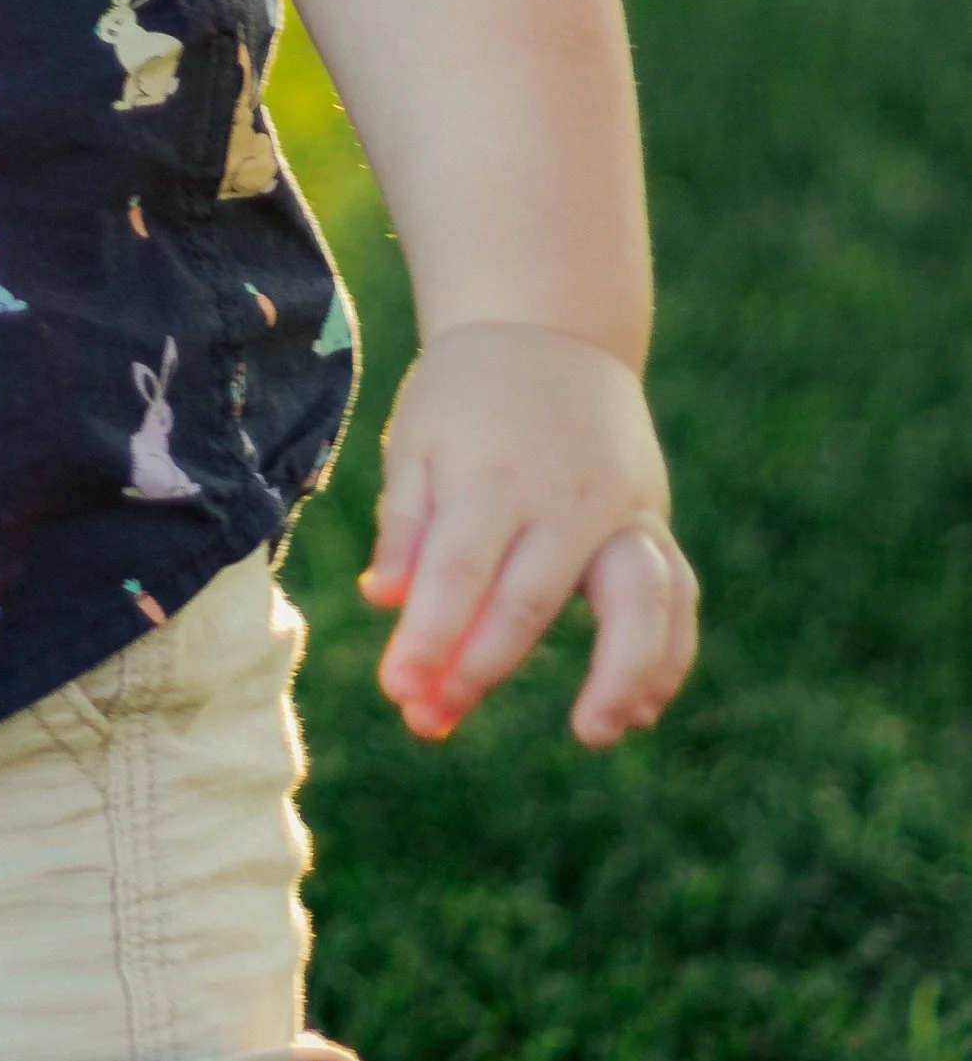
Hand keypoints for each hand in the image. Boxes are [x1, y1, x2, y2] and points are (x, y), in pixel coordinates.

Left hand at [360, 321, 697, 746]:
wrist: (547, 328)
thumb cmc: (465, 395)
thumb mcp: (417, 439)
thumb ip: (404, 522)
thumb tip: (382, 599)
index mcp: (492, 474)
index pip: (457, 572)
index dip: (428, 638)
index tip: (397, 693)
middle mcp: (564, 496)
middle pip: (528, 601)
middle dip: (478, 671)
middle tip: (429, 724)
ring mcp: (619, 510)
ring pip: (638, 600)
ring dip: (619, 674)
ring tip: (592, 732)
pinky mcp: (653, 522)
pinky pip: (678, 594)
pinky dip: (670, 654)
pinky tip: (646, 707)